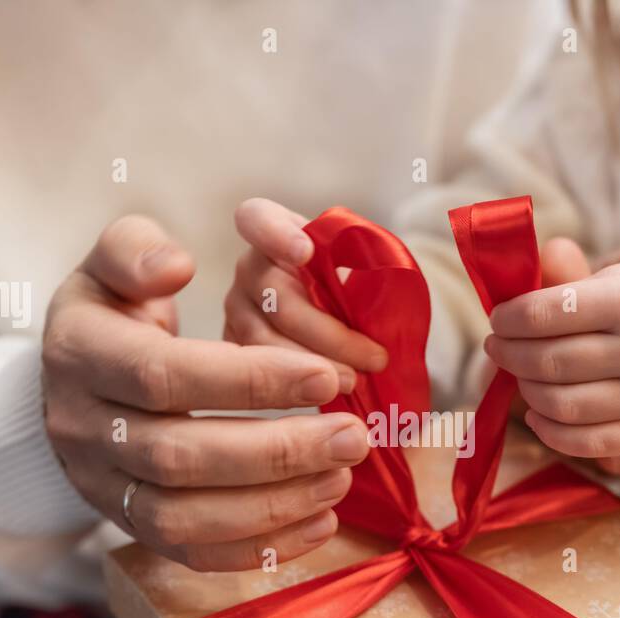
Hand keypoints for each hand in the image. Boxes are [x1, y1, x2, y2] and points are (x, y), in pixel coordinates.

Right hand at [42, 215, 369, 570]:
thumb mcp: (111, 263)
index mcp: (80, 355)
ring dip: (273, 506)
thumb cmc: (113, 314)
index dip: (250, 382)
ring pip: (184, 519)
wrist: (71, 386)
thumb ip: (138, 249)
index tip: (326, 377)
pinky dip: (259, 549)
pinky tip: (319, 522)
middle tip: (353, 436)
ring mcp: (104, 488)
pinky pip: (192, 554)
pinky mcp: (131, 527)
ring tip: (341, 478)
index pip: (164, 376)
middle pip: (180, 457)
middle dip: (277, 452)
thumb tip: (177, 266)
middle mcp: (82, 430)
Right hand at [224, 198, 387, 379]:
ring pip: (263, 343)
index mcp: (276, 234)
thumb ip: (367, 275)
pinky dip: (296, 390)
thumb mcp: (367, 272)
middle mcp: (250, 270)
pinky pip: (258, 377)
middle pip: (275, 297)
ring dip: (315, 367)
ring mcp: (239, 312)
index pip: (257, 219)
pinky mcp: (237, 354)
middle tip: (371, 358)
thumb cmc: (358, 289)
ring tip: (355, 382)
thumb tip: (382, 314)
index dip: (275, 233)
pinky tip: (328, 396)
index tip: (306, 253)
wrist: (345, 325)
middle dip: (326, 332)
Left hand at [487, 233, 619, 463]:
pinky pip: (587, 442)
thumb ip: (573, 282)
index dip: (510, 319)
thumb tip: (519, 287)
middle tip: (498, 346)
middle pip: (549, 361)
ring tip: (521, 375)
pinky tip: (538, 414)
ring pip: (561, 404)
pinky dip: (550, 431)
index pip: (548, 313)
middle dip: (510, 354)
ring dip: (527, 391)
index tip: (499, 318)